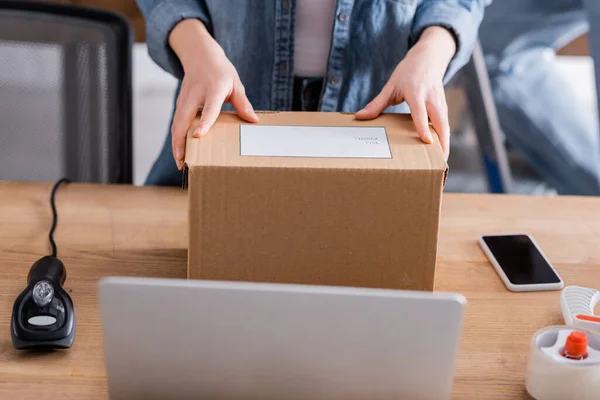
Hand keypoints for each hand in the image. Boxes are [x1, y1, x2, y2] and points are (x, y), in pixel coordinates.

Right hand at [169, 19, 258, 169]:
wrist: (200, 55)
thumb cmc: (221, 71)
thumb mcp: (235, 83)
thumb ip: (243, 103)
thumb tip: (253, 121)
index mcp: (212, 89)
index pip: (208, 108)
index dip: (204, 122)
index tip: (199, 136)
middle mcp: (195, 95)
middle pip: (183, 119)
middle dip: (181, 141)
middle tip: (183, 161)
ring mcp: (184, 100)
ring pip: (177, 124)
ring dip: (176, 144)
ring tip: (180, 163)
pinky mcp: (179, 104)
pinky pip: (176, 124)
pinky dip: (176, 139)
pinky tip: (180, 153)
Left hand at [355, 26, 455, 158]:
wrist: (429, 58)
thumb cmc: (408, 72)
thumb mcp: (391, 86)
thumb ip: (377, 103)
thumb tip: (359, 117)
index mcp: (416, 92)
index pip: (420, 112)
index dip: (423, 127)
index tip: (426, 141)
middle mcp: (431, 99)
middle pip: (441, 123)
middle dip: (442, 142)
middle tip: (440, 161)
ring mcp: (440, 103)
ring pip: (445, 126)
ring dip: (445, 143)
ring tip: (441, 162)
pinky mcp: (444, 107)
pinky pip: (445, 125)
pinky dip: (444, 138)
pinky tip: (440, 152)